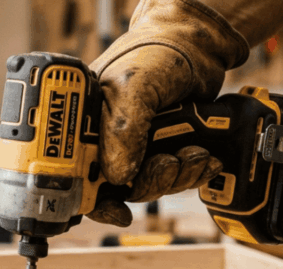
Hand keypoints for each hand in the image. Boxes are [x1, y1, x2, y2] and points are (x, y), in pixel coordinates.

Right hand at [87, 0, 248, 225]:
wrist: (198, 44)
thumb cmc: (155, 51)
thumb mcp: (133, 85)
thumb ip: (123, 129)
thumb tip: (117, 175)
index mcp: (84, 126)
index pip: (78, 175)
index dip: (95, 199)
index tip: (118, 209)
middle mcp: (106, 139)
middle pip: (119, 187)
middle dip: (150, 183)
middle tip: (169, 163)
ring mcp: (137, 146)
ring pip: (150, 185)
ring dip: (176, 177)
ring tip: (195, 153)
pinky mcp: (164, 149)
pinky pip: (174, 179)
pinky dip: (192, 174)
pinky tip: (205, 159)